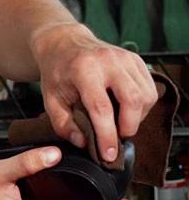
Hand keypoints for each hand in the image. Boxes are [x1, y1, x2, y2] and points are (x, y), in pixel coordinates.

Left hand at [31, 23, 157, 161]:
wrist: (64, 44)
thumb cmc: (57, 73)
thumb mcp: (50, 99)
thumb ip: (63, 124)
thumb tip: (83, 143)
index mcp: (83, 70)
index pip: (101, 108)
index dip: (107, 135)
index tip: (108, 155)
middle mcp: (107, 61)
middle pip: (132, 100)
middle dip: (127, 126)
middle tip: (115, 136)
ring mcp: (125, 58)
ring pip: (145, 96)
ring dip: (136, 117)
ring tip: (119, 122)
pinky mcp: (136, 60)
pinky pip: (149, 89)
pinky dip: (142, 106)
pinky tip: (126, 109)